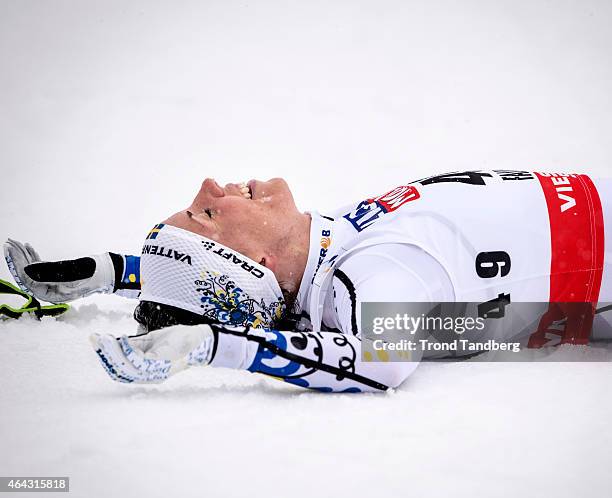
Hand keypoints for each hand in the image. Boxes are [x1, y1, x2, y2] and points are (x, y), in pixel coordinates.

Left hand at [3, 239, 114, 302]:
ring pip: (32, 271)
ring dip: (24, 256)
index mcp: (54, 295)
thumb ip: (50, 272)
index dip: (18, 267)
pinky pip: (40, 268)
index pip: (29, 282)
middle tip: (9, 244)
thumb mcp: (72, 271)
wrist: (109, 271)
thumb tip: (27, 270)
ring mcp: (54, 284)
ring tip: (16, 243)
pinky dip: (33, 257)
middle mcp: (51, 291)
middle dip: (18, 259)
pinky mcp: (57, 276)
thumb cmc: (94, 273)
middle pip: (28, 276)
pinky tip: (28, 248)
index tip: (12, 252)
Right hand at [90, 324, 215, 383]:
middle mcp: (149, 377)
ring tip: (104, 339)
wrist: (198, 338)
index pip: (119, 371)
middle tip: (95, 340)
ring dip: (113, 353)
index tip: (95, 342)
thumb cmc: (176, 340)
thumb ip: (133, 344)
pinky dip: (128, 351)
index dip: (105, 358)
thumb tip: (111, 341)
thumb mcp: (150, 341)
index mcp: (145, 372)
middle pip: (119, 372)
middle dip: (105, 356)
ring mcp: (155, 373)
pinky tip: (123, 339)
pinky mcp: (161, 365)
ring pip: (126, 368)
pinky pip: (139, 362)